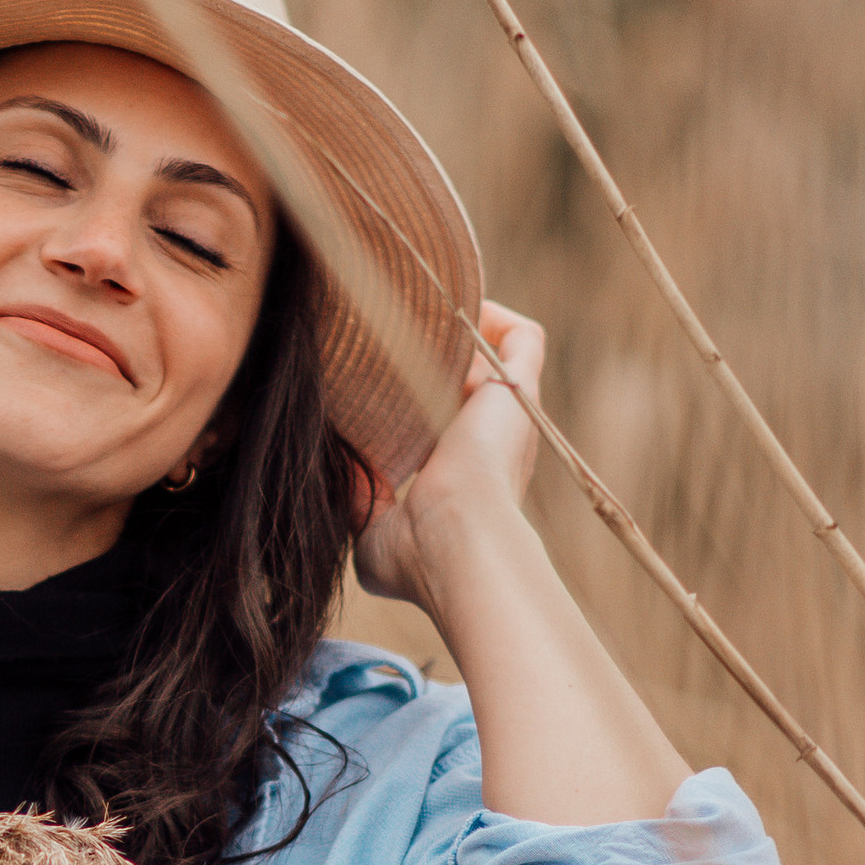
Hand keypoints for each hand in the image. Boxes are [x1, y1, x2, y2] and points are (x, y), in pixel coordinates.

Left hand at [353, 300, 542, 615]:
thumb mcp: (372, 534)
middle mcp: (492, 442)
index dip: (418, 400)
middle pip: (474, 383)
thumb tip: (338, 466)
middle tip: (388, 340)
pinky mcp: (520, 391)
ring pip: (499, 356)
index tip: (378, 383)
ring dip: (463, 333)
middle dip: (435, 359)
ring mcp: (509, 416)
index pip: (448, 424)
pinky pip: (525, 337)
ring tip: (416, 314)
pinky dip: (495, 317)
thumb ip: (356, 502)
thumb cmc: (416, 555)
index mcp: (463, 476)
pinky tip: (452, 309)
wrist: (456, 542)